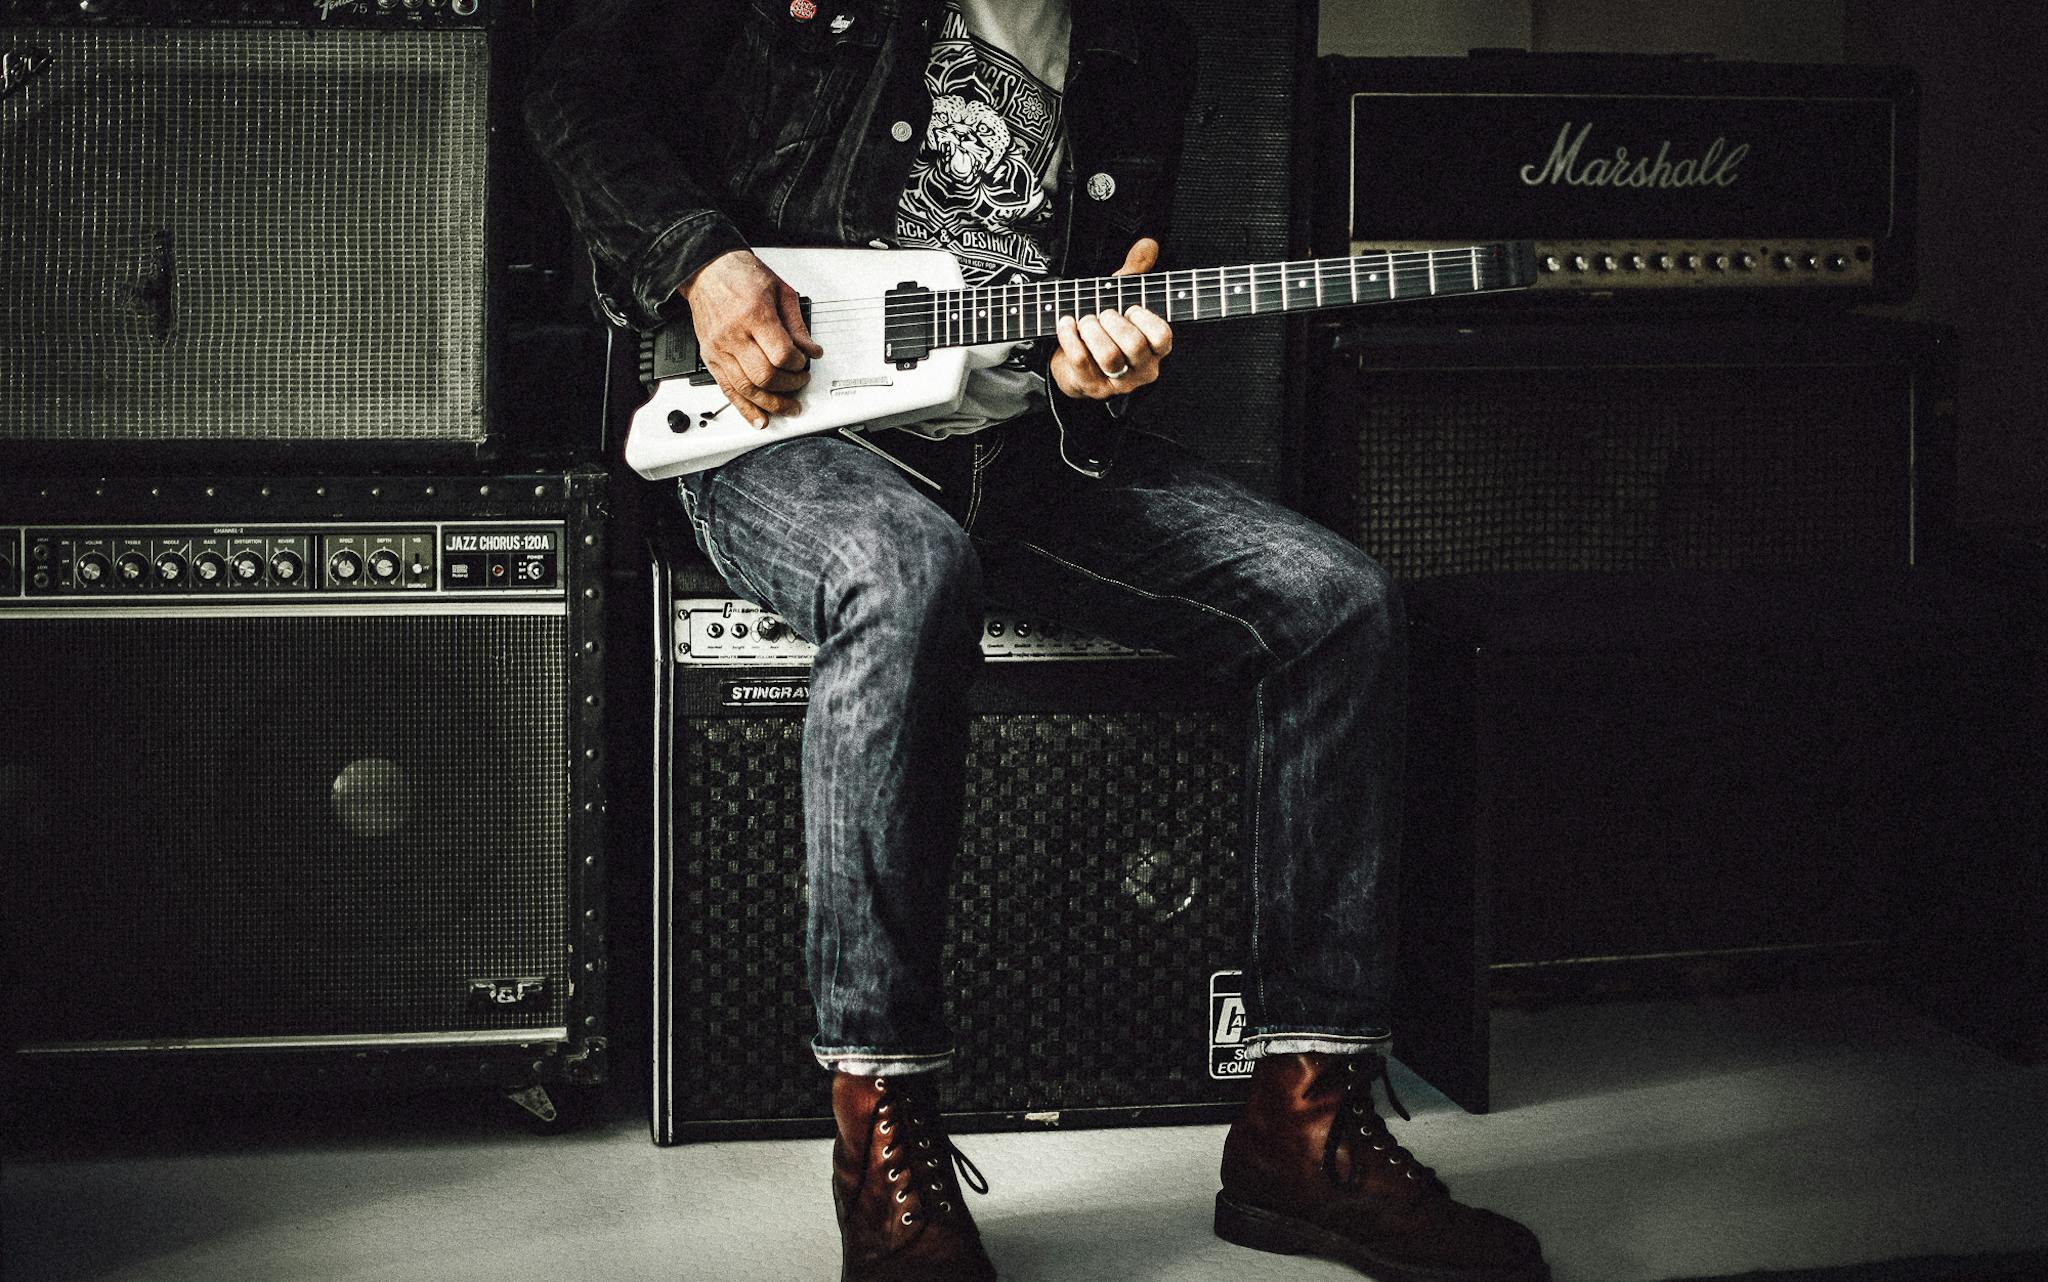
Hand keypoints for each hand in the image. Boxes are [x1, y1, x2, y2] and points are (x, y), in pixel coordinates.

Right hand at [681, 249, 824, 428]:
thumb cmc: (742, 276)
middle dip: (789, 385)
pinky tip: (759, 420)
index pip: (781, 354)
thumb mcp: (780, 290)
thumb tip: (812, 350)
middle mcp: (734, 335)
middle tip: (800, 381)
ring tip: (788, 407)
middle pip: (764, 376)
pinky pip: (727, 391)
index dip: (798, 364)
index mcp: (754, 315)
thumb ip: (797, 324)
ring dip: (771, 403)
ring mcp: (720, 349)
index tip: (804, 362)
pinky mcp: (710, 358)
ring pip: (746, 389)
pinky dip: (744, 409)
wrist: (708, 271)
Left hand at [1050, 237, 1172, 399]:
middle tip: (1101, 313)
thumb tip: (1148, 244)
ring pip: (1109, 357)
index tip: (1129, 308)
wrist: (1076, 367)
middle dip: (1113, 322)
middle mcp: (1142, 369)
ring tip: (1085, 320)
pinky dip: (1069, 336)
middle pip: (1134, 346)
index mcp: (1156, 350)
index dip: (1144, 319)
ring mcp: (1118, 382)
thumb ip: (1135, 272)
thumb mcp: (1119, 298)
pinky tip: (1066, 323)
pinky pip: (1080, 360)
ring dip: (1092, 331)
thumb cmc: (1105, 331)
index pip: (1162, 337)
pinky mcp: (1092, 386)